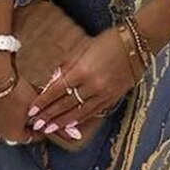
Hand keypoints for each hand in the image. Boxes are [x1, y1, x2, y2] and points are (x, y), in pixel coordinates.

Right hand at [0, 52, 44, 144]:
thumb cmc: (16, 93)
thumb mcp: (36, 104)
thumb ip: (45, 113)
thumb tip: (52, 117)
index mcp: (14, 136)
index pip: (33, 137)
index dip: (43, 128)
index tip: (48, 121)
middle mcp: (1, 132)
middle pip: (22, 130)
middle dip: (31, 121)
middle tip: (39, 111)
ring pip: (12, 120)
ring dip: (21, 114)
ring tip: (29, 102)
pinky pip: (4, 112)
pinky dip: (12, 108)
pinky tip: (17, 97)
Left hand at [25, 28, 144, 137]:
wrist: (137, 44)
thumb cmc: (108, 41)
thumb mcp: (83, 48)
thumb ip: (67, 66)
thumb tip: (52, 81)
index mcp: (83, 70)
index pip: (57, 90)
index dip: (43, 101)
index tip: (32, 109)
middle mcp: (92, 85)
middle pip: (65, 104)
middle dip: (49, 115)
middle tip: (36, 124)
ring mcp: (104, 94)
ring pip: (79, 112)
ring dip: (62, 122)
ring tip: (49, 129)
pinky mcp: (113, 98)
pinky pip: (93, 112)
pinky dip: (80, 120)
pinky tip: (70, 124)